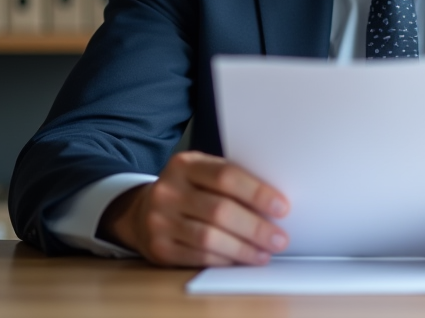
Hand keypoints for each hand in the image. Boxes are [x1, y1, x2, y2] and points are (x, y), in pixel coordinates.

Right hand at [99, 151, 290, 267]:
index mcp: (185, 165)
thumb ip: (230, 180)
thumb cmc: (186, 190)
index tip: (282, 208)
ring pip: (209, 238)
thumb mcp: (202, 173)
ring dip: (243, 248)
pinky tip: (240, 260)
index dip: (257, 193)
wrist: (143, 211)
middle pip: (220, 210)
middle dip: (255, 227)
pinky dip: (224, 260)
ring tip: (264, 253)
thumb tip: (273, 202)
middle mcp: (168, 191)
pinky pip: (198, 257)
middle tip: (279, 238)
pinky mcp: (159, 248)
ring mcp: (160, 220)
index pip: (226, 176)